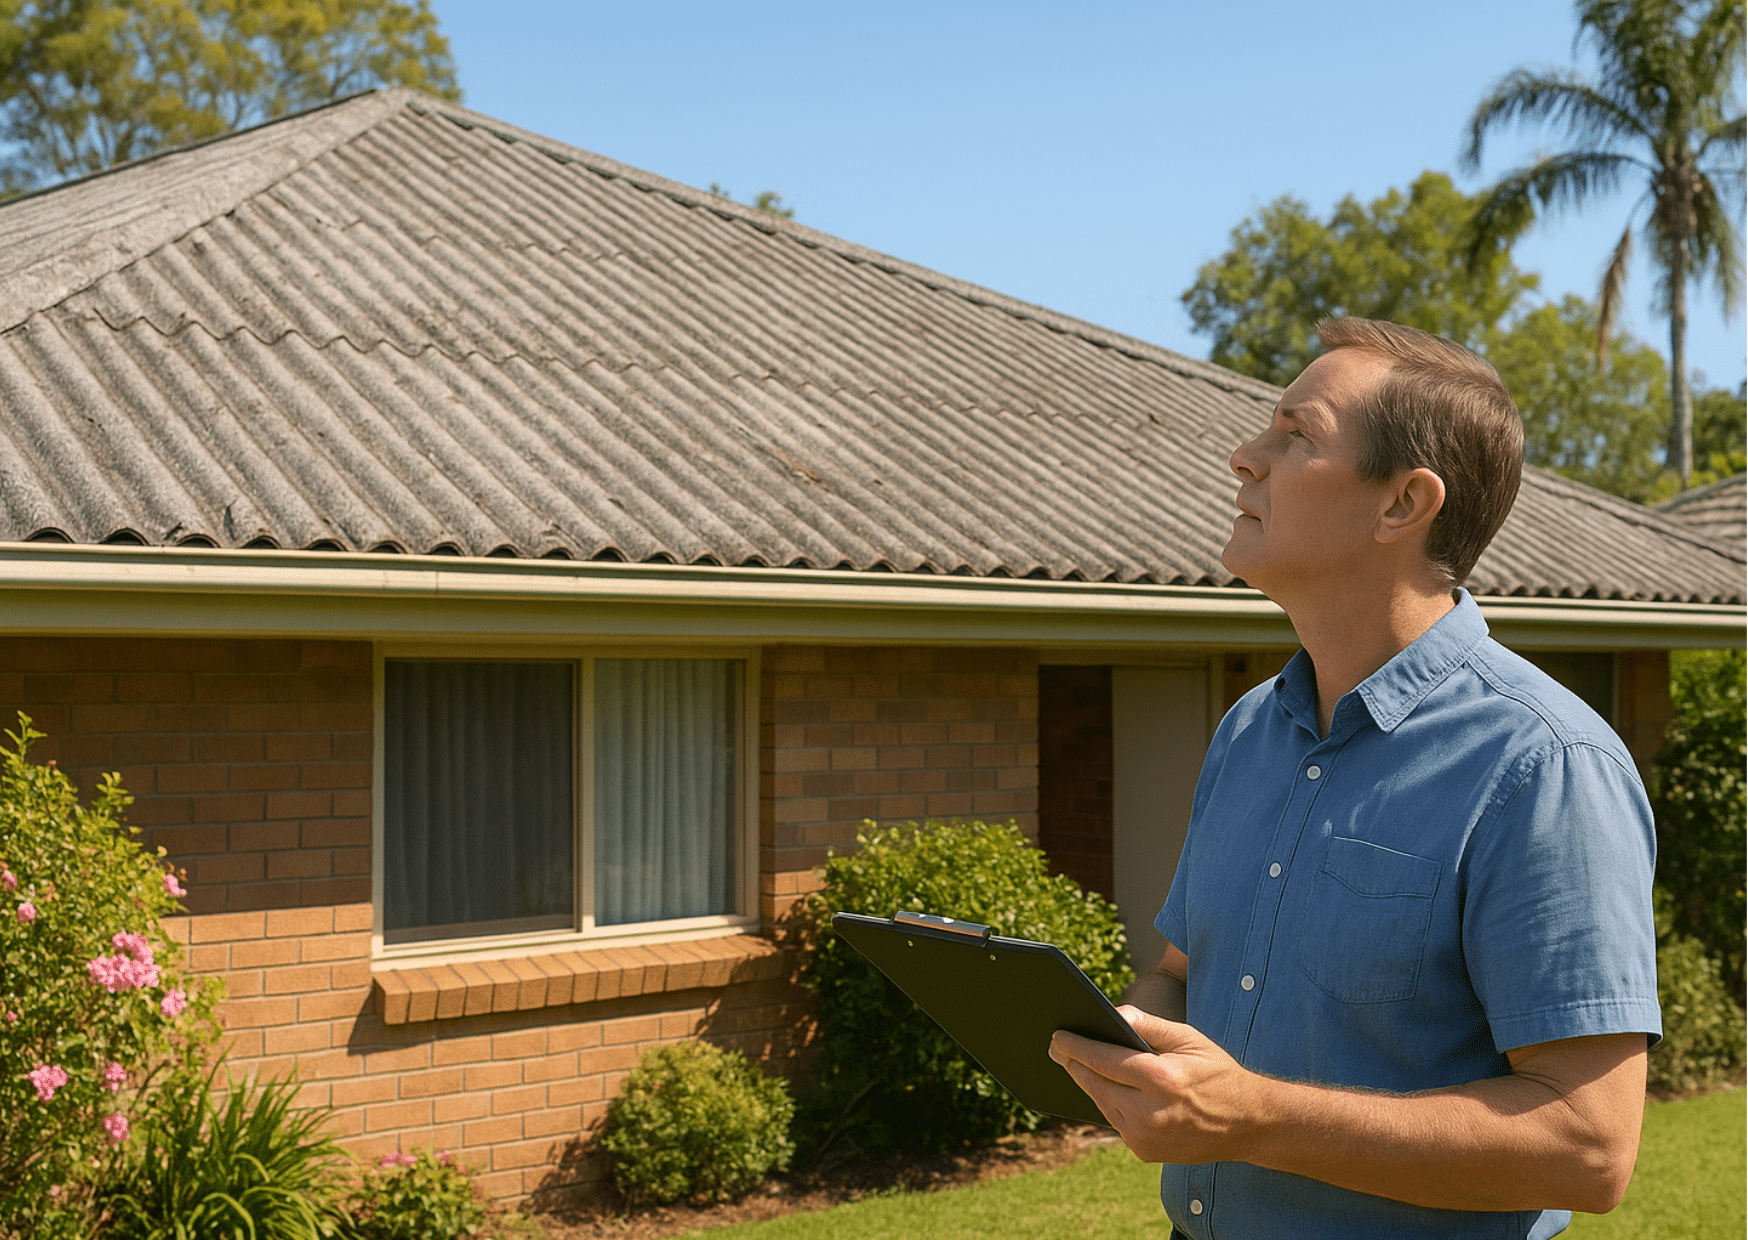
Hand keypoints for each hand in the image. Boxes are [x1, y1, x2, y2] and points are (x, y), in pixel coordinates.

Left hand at [1049, 1004, 1256, 1164]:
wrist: (1247, 1123)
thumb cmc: (1217, 1073)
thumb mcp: (1188, 1039)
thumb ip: (1148, 1024)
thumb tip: (1113, 1015)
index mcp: (1162, 1079)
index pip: (1104, 1059)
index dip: (1076, 1047)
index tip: (1057, 1037)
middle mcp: (1150, 1112)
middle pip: (1095, 1083)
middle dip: (1073, 1063)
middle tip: (1056, 1048)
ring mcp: (1146, 1137)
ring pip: (1102, 1104)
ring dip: (1088, 1084)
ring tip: (1074, 1063)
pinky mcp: (1145, 1152)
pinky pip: (1115, 1122)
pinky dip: (1108, 1103)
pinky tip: (1102, 1087)